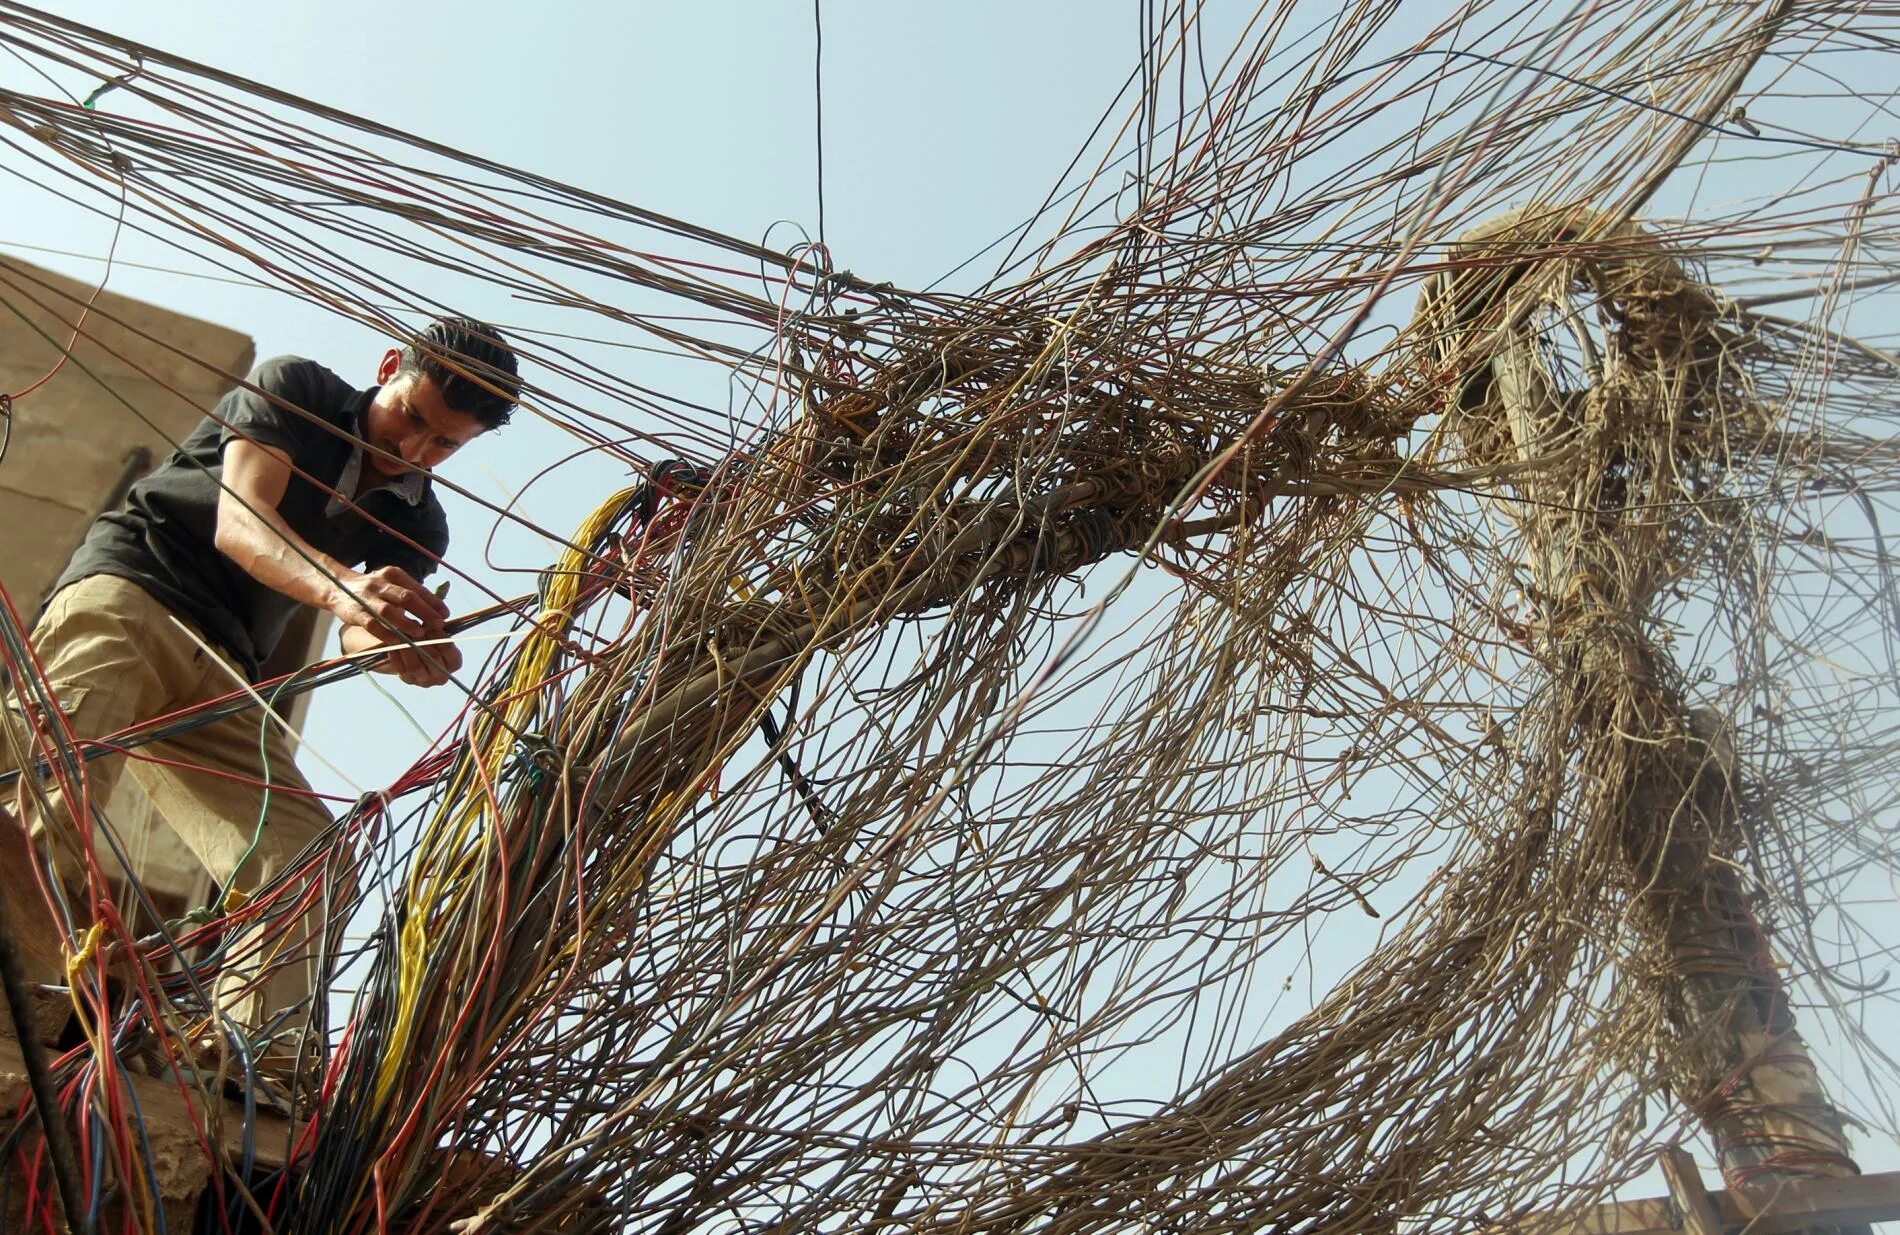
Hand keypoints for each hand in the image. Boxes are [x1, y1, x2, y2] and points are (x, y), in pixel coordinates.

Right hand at [332, 565, 449, 641]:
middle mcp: (380, 584)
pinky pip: (371, 624)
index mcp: (393, 574)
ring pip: (389, 611)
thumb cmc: (373, 589)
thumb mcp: (391, 584)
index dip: (433, 602)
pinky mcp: (354, 612)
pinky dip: (385, 633)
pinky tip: (396, 641)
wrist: (337, 587)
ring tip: (421, 633)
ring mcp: (366, 598)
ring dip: (406, 623)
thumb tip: (438, 609)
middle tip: (439, 624)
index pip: (417, 588)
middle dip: (425, 612)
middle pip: (406, 597)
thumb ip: (411, 593)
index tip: (446, 614)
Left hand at [340, 616, 462, 686]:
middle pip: (433, 660)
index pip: (451, 655)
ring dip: (408, 648)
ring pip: (416, 666)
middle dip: (423, 641)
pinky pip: (401, 669)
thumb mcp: (435, 630)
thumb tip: (430, 621)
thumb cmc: (427, 635)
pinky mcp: (408, 680)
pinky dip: (396, 655)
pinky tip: (392, 643)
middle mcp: (440, 676)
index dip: (441, 639)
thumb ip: (436, 628)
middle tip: (413, 628)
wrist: (409, 648)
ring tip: (402, 634)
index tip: (431, 626)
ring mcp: (424, 681)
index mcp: (453, 663)